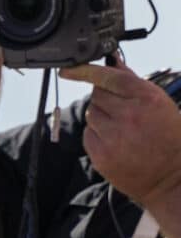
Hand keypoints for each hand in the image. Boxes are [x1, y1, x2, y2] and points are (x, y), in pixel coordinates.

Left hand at [61, 61, 180, 207]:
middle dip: (106, 99)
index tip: (68, 69)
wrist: (173, 178)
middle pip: (97, 94)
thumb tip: (111, 59)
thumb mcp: (159, 103)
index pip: (108, 77)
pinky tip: (117, 143)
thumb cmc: (168, 136)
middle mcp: (129, 117)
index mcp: (147, 100)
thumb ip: (131, 80)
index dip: (86, 70)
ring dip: (102, 118)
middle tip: (124, 113)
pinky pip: (87, 134)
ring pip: (91, 113)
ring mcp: (114, 137)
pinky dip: (97, 135)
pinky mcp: (101, 155)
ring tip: (124, 130)